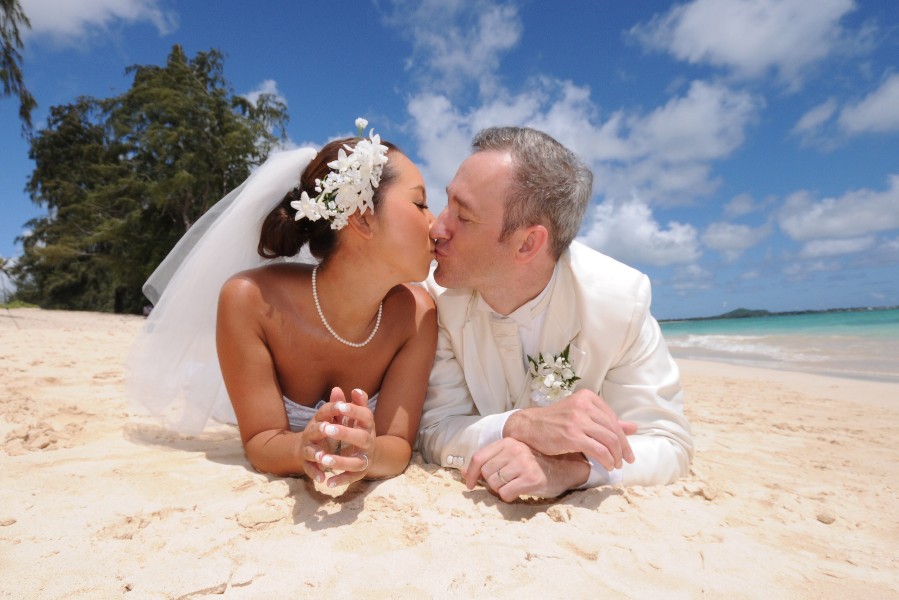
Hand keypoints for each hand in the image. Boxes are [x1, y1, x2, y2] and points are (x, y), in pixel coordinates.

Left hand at [301, 387, 374, 487]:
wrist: (371, 452)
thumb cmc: (358, 429)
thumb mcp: (355, 416)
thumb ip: (348, 404)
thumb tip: (342, 389)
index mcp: (368, 426)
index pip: (365, 416)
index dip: (354, 410)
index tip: (339, 406)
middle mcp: (369, 442)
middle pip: (362, 438)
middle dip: (345, 434)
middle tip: (327, 429)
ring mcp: (366, 458)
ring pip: (356, 462)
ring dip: (340, 461)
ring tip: (324, 460)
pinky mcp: (360, 473)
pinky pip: (352, 478)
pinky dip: (341, 480)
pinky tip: (328, 482)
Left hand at [464, 438, 589, 501]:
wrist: (564, 469)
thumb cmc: (534, 464)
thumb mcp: (511, 457)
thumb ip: (489, 462)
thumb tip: (463, 473)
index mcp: (507, 442)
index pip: (478, 458)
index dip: (470, 473)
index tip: (470, 484)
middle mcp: (515, 450)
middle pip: (486, 473)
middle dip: (491, 483)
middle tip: (504, 483)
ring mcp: (523, 463)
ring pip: (494, 484)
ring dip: (500, 490)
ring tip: (513, 485)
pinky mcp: (531, 478)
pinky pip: (505, 493)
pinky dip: (508, 497)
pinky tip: (518, 492)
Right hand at [505, 389, 636, 470]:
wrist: (529, 426)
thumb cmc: (556, 422)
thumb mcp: (581, 417)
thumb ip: (606, 421)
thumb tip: (634, 428)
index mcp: (587, 398)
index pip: (613, 418)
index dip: (623, 436)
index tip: (627, 451)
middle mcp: (584, 406)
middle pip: (613, 429)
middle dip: (623, 448)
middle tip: (626, 460)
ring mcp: (578, 420)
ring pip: (609, 439)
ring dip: (616, 456)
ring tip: (615, 465)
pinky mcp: (572, 435)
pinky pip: (598, 449)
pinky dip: (606, 460)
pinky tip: (606, 466)